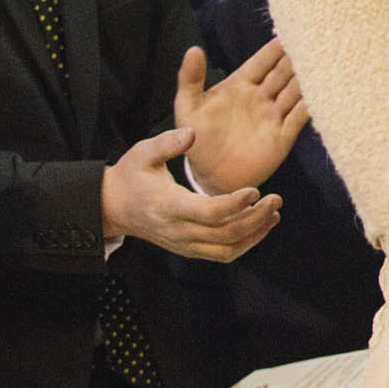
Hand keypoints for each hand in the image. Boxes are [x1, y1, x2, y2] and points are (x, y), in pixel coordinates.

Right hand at [101, 126, 280, 261]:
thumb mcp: (142, 153)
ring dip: (255, 234)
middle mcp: (178, 231)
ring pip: (227, 249)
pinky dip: (245, 243)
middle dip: (255, 218)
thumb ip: (167, 143)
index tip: (256, 190)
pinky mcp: (189, 249)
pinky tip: (261, 225)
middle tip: (276, 199)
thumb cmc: (131, 176)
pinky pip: (222, 254)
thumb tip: (193, 133)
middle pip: (225, 234)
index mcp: (169, 206)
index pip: (209, 213)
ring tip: (274, 213)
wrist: (112, 207)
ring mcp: (184, 244)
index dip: (235, 204)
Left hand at [176, 42, 307, 194]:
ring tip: (322, 63)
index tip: (289, 31)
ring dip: (307, 79)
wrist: (209, 178)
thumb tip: (193, 49)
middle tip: (313, 41)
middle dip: (297, 58)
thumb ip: (190, 79)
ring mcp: (274, 115)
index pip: (262, 62)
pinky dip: (311, 105)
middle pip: (283, 73)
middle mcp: (261, 97)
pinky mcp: (283, 136)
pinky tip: (321, 94)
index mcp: (240, 86)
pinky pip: (300, 116)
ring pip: (295, 91)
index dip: (275, 49)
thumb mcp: (187, 107)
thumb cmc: (195, 140)